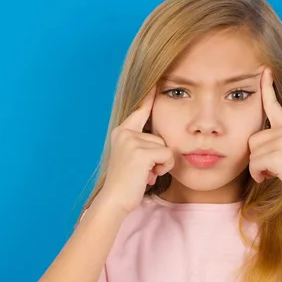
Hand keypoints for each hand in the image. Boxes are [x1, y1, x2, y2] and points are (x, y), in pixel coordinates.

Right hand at [101, 88, 174, 212]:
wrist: (114, 201)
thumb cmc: (126, 184)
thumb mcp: (133, 159)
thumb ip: (143, 146)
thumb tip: (162, 146)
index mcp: (122, 132)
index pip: (140, 110)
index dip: (149, 97)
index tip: (156, 81)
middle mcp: (125, 133)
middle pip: (160, 137)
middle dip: (158, 157)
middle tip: (143, 171)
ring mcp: (132, 141)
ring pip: (165, 148)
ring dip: (160, 165)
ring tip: (144, 174)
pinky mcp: (141, 152)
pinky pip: (167, 156)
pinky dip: (162, 169)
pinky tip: (148, 177)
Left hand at [248, 68, 281, 204]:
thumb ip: (277, 141)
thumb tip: (255, 143)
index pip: (273, 104)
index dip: (267, 87)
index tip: (265, 70)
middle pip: (252, 140)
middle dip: (257, 157)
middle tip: (274, 167)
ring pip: (252, 153)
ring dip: (258, 168)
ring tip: (276, 172)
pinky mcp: (278, 154)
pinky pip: (254, 164)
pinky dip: (258, 174)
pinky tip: (270, 177)